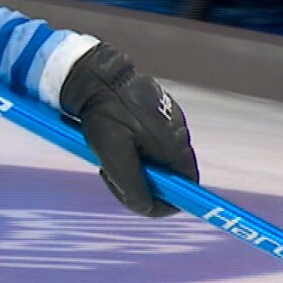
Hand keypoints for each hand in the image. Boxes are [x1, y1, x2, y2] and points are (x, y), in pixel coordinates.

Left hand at [60, 43, 199, 216]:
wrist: (95, 74)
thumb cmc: (104, 113)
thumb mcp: (113, 156)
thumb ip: (132, 186)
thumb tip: (147, 207)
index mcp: (175, 146)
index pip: (187, 187)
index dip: (166, 201)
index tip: (138, 200)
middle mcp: (178, 135)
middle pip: (168, 176)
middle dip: (140, 182)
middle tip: (110, 172)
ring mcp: (168, 122)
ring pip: (154, 159)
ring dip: (131, 164)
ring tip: (106, 151)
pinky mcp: (155, 113)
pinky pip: (146, 142)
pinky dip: (129, 148)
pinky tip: (109, 137)